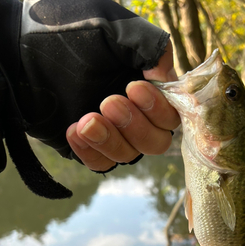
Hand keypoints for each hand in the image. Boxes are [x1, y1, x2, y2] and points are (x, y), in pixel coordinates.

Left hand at [66, 41, 180, 171]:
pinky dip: (90, 152)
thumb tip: (165, 79)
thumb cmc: (72, 31)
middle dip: (135, 127)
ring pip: (128, 155)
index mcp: (148, 88)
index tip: (134, 88)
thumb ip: (148, 49)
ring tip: (87, 120)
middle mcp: (135, 114)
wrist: (22, 49)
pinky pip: (100, 164)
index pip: (170, 115)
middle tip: (109, 103)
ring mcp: (112, 133)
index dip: (158, 109)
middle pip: (156, 142)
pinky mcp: (88, 146)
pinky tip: (75, 131)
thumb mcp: (116, 30)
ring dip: (110, 140)